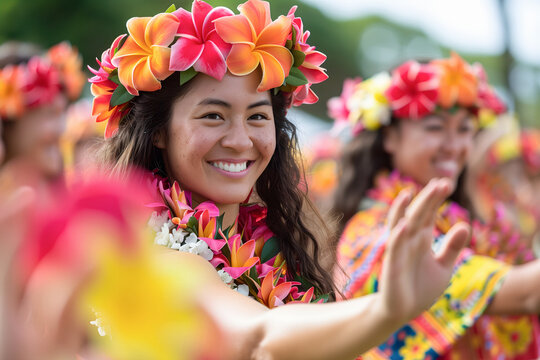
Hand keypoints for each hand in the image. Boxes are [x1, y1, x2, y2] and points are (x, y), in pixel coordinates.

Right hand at [379, 178, 468, 322]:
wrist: (404, 312)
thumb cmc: (421, 288)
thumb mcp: (444, 267)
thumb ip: (453, 247)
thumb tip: (465, 225)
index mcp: (421, 239)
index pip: (429, 214)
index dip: (436, 199)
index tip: (446, 183)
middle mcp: (409, 241)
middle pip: (418, 215)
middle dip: (428, 199)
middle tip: (441, 182)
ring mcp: (399, 251)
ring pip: (401, 225)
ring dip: (405, 210)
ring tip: (410, 193)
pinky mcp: (392, 265)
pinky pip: (394, 248)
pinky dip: (398, 236)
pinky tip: (404, 224)